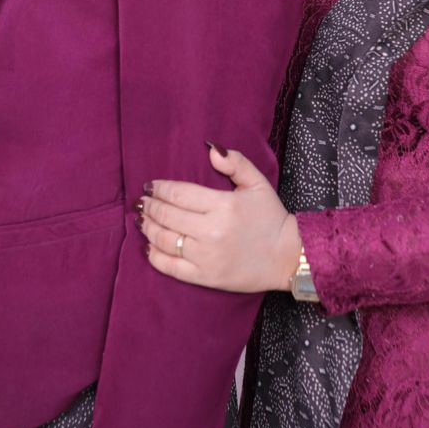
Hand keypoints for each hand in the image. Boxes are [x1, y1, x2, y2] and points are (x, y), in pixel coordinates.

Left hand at [139, 145, 301, 292]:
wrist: (286, 257)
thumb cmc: (271, 218)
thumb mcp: (258, 183)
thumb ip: (236, 163)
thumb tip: (211, 150)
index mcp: (223, 206)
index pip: (179, 193)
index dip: (159, 188)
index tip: (150, 186)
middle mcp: (211, 231)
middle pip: (167, 215)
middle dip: (150, 206)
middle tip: (143, 201)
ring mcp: (206, 257)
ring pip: (164, 240)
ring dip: (147, 227)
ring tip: (142, 219)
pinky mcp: (205, 277)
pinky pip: (170, 267)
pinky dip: (154, 256)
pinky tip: (149, 245)